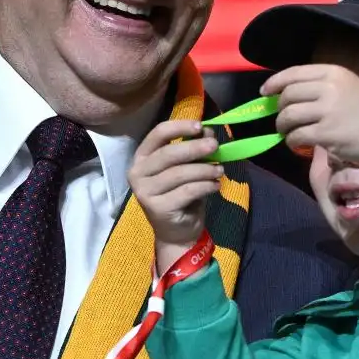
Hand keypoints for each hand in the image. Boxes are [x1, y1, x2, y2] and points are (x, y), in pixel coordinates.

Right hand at [130, 119, 221, 267]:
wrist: (176, 232)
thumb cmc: (181, 196)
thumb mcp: (189, 168)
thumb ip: (194, 150)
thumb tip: (207, 131)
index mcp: (142, 157)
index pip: (158, 134)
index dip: (179, 127)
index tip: (200, 126)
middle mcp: (137, 173)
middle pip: (168, 154)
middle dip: (195, 148)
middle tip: (216, 146)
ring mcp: (144, 192)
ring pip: (179, 173)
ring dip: (204, 169)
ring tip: (220, 171)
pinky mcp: (157, 208)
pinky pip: (187, 191)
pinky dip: (205, 186)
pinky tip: (215, 186)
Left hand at [266, 64, 358, 171]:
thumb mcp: (347, 87)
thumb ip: (321, 86)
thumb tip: (286, 93)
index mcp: (334, 73)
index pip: (294, 73)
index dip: (275, 82)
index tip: (265, 92)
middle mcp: (329, 89)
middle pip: (288, 95)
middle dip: (279, 108)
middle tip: (282, 118)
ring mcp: (327, 111)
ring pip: (288, 116)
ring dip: (282, 126)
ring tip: (287, 132)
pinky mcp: (325, 133)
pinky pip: (296, 136)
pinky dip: (292, 141)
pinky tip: (297, 143)